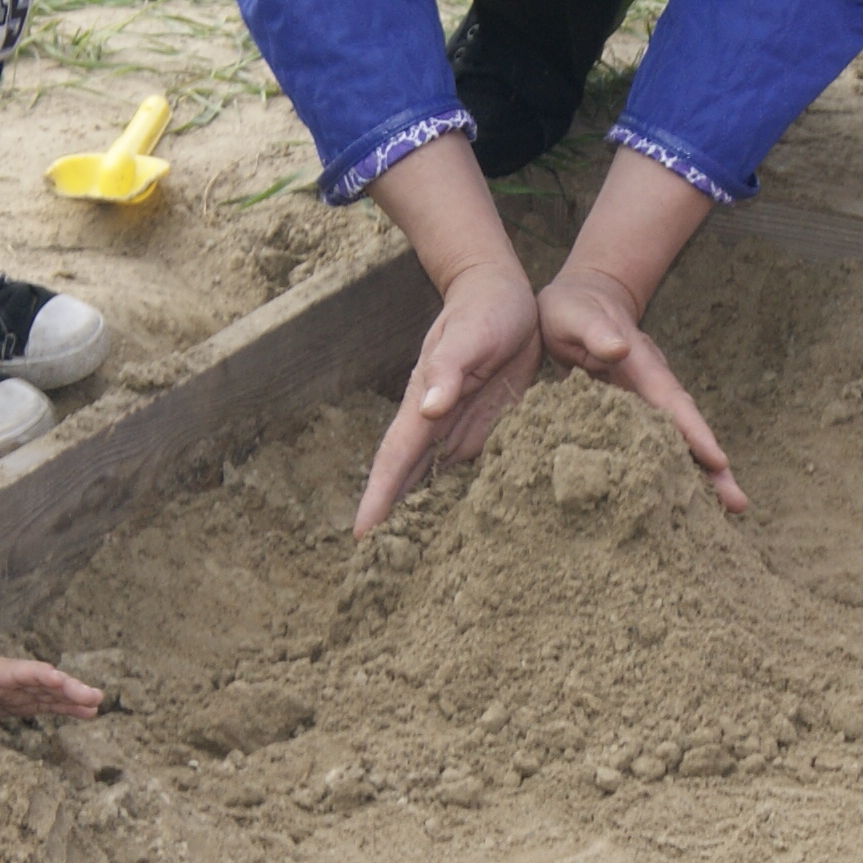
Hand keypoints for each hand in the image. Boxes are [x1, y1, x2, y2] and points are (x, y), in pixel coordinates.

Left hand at [0, 646, 104, 722]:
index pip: (17, 673)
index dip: (38, 677)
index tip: (61, 680)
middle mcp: (6, 679)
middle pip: (40, 681)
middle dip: (66, 688)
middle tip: (94, 697)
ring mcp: (13, 689)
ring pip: (47, 692)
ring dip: (71, 698)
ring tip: (97, 706)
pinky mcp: (15, 701)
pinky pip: (44, 703)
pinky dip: (65, 706)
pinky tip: (87, 713)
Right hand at [355, 256, 544, 534]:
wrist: (502, 292)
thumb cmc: (486, 309)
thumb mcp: (470, 334)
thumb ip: (448, 369)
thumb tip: (427, 408)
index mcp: (424, 404)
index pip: (394, 460)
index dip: (377, 498)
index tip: (360, 537)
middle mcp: (434, 422)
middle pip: (405, 479)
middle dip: (390, 521)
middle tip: (377, 569)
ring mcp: (455, 427)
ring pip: (430, 480)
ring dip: (418, 516)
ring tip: (409, 560)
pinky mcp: (481, 427)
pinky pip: (463, 470)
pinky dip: (454, 499)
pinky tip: (457, 527)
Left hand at [535, 265, 744, 514]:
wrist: (582, 301)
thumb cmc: (574, 309)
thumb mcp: (575, 314)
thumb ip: (595, 330)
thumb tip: (618, 348)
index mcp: (642, 365)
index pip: (672, 402)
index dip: (694, 431)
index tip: (717, 460)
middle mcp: (653, 386)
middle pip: (688, 429)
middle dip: (713, 466)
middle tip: (739, 504)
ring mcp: (646, 401)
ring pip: (678, 441)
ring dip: (700, 475)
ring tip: (726, 513)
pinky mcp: (633, 414)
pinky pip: (655, 445)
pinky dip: (671, 469)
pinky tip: (678, 503)